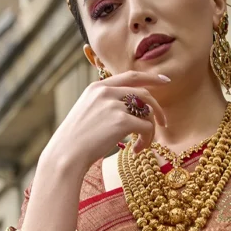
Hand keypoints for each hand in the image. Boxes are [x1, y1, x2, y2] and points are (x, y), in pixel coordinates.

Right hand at [41, 70, 170, 177]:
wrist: (66, 154)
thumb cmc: (75, 140)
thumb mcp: (87, 112)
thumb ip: (105, 104)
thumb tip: (130, 108)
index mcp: (98, 87)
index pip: (131, 75)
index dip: (151, 77)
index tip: (165, 80)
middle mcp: (106, 92)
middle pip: (144, 93)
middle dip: (158, 108)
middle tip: (163, 122)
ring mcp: (114, 105)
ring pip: (147, 112)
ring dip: (151, 130)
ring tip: (142, 144)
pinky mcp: (121, 121)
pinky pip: (146, 128)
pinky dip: (146, 141)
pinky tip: (136, 150)